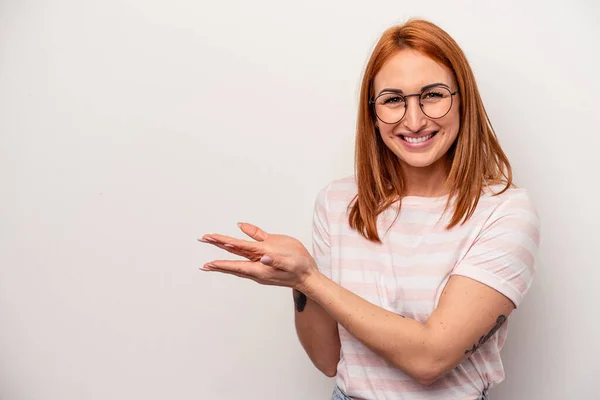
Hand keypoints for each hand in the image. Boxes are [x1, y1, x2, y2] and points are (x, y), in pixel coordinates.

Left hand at [198, 222, 317, 291]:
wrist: (307, 276)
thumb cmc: (300, 268)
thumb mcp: (289, 262)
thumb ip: (275, 259)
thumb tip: (263, 257)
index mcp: (261, 268)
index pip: (238, 263)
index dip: (223, 262)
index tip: (209, 263)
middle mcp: (257, 269)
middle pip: (233, 262)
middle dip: (217, 258)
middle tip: (203, 253)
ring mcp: (259, 267)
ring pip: (237, 261)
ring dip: (223, 258)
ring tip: (208, 261)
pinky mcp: (263, 263)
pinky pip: (245, 258)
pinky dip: (234, 255)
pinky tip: (231, 247)